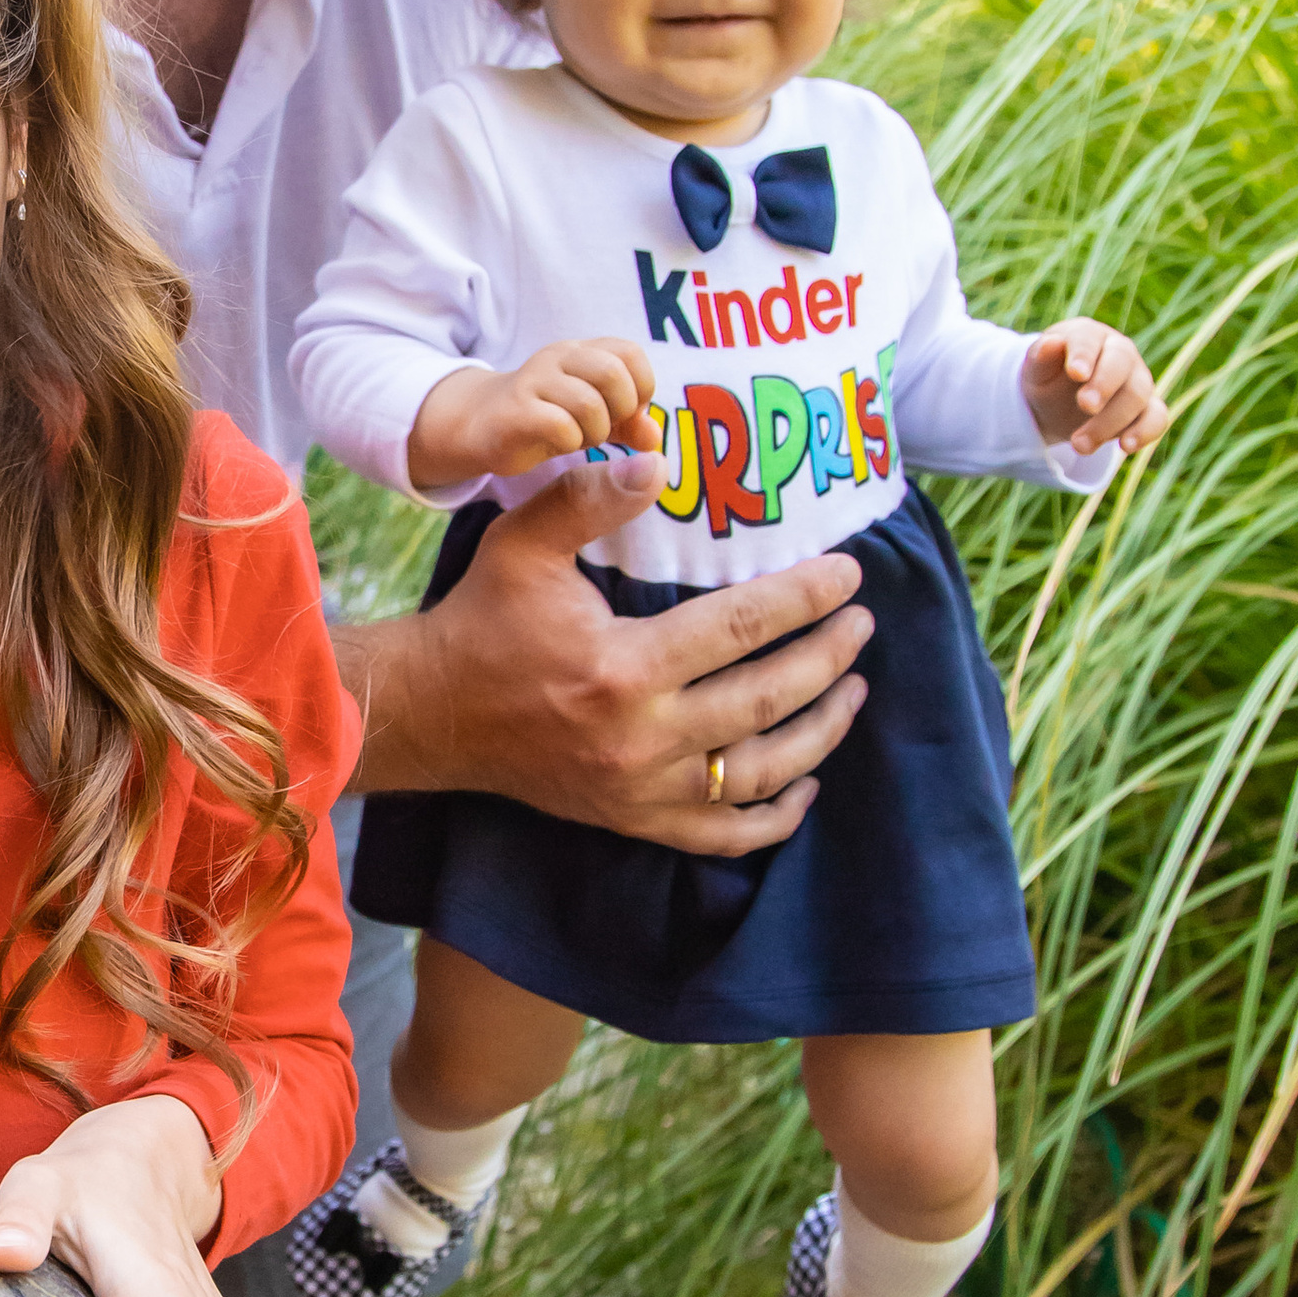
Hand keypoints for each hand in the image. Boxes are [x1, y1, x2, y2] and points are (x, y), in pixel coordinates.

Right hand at [337, 449, 874, 852]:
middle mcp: (640, 737)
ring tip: (854, 691)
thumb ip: (589, 499)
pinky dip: (774, 816)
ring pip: (760, 772)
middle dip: (828, 659)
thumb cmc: (483, 621)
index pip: (743, 628)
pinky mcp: (632, 819)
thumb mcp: (523, 544)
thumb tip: (657, 461)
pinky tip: (806, 782)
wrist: (434, 714)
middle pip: (767, 699)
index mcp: (622, 667)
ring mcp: (640, 789)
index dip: (806, 598)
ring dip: (820, 732)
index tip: (849, 575)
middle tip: (863, 626)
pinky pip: (723, 834)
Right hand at [407, 337, 658, 491]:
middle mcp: (558, 357)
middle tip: (604, 428)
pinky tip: (558, 443)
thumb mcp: (594, 417)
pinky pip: (561, 426)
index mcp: (582, 351)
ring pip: (590, 403)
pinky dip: (570, 442)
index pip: (630, 354)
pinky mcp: (516, 412)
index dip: (640, 387)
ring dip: (594, 431)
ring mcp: (534, 381)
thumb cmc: (546, 417)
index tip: (626, 412)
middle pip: (614, 374)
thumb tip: (653, 436)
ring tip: (579, 437)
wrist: (481, 425)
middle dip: (620, 410)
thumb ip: (629, 423)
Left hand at [1022, 319, 1169, 458]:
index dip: (1084, 355)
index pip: (1090, 339)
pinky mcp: (1147, 409)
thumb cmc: (1047, 377)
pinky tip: (1126, 446)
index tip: (1076, 374)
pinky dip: (1145, 432)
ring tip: (1079, 445)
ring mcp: (1138, 380)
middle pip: (1121, 364)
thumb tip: (1051, 342)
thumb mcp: (1035, 369)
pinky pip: (1156, 418)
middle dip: (1104, 385)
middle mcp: (1120, 353)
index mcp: (1090, 336)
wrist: (1056, 402)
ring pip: (1136, 395)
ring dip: (1109, 421)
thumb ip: (1040, 356)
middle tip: (1084, 406)